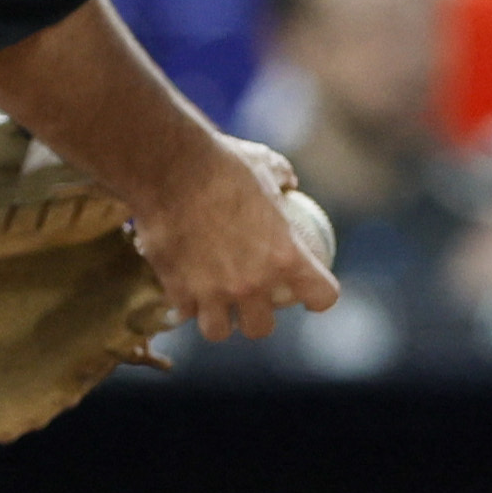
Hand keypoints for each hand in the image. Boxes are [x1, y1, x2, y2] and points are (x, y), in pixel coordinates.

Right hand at [133, 128, 340, 341]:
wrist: (170, 166)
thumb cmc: (223, 162)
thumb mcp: (266, 165)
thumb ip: (283, 180)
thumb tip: (289, 184)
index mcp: (285, 256)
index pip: (321, 296)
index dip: (319, 295)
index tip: (310, 292)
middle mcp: (252, 283)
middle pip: (262, 327)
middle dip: (259, 316)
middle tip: (252, 301)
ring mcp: (212, 291)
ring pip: (219, 331)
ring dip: (219, 320)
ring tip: (214, 303)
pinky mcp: (177, 289)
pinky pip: (183, 311)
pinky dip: (184, 303)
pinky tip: (184, 287)